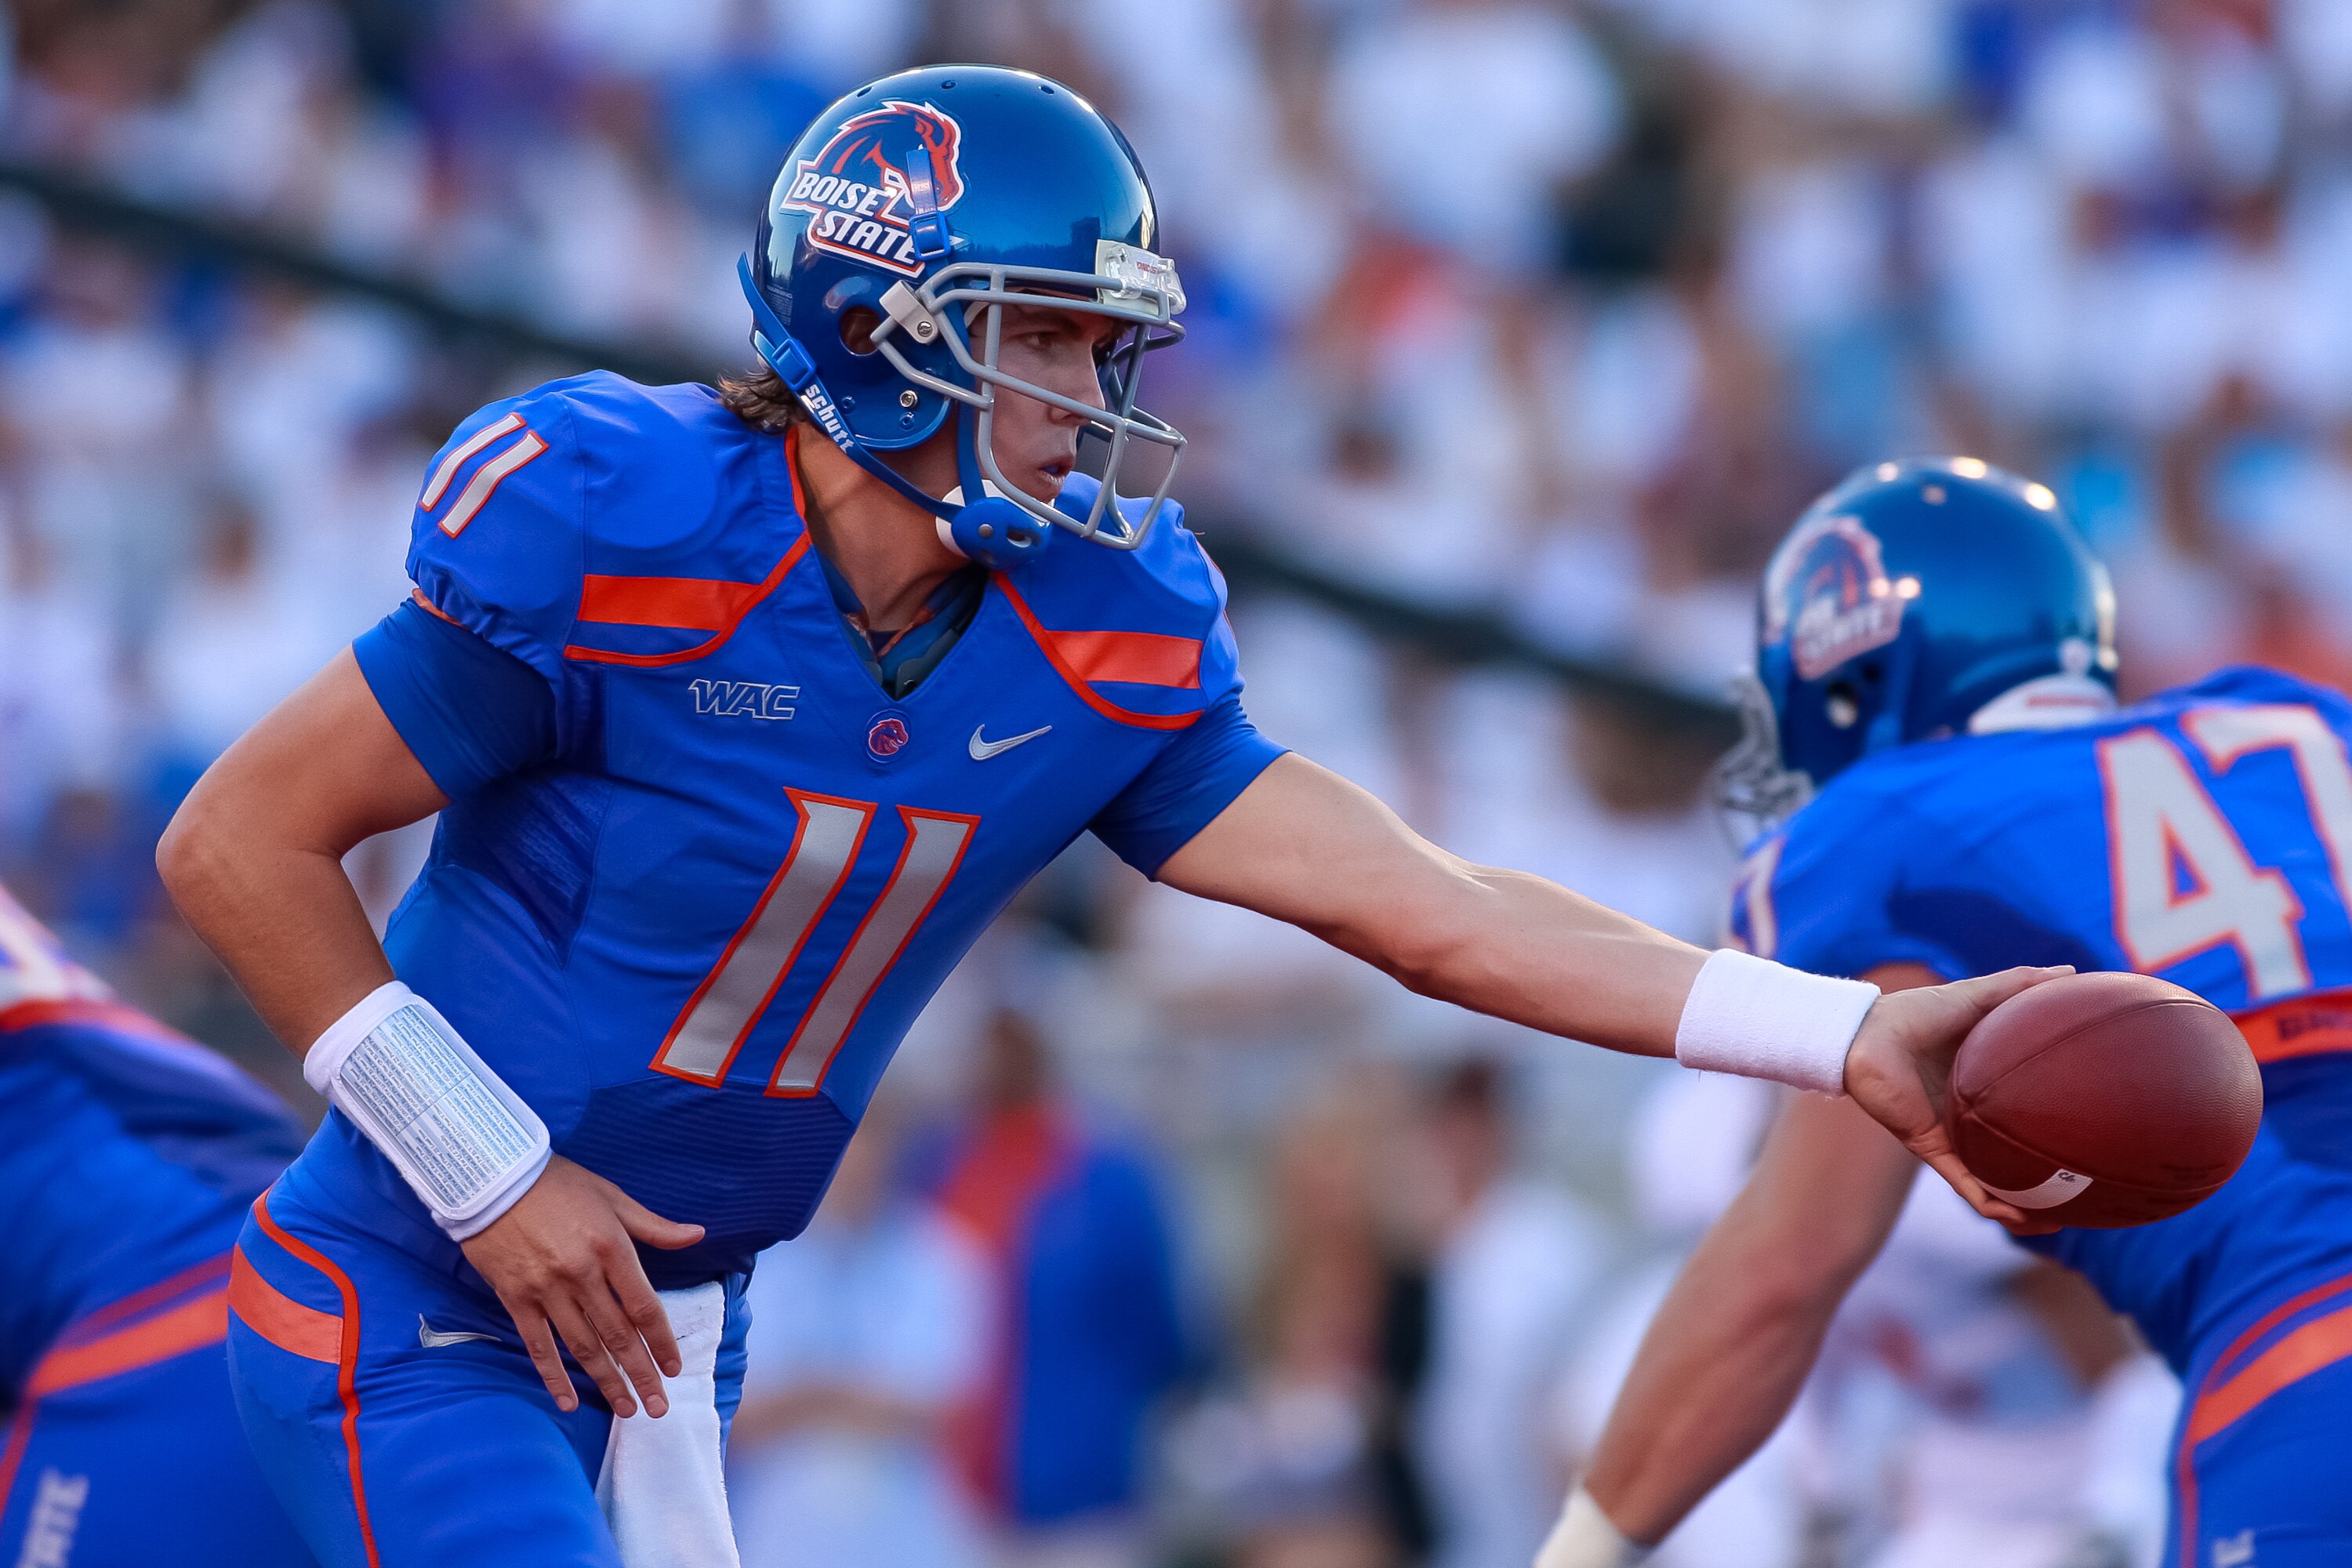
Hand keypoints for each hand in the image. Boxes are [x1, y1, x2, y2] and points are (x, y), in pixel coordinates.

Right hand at [458, 1154, 705, 1417]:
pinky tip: (569, 1401)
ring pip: (583, 1346)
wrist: (494, 1177)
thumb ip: (653, 1226)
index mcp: (611, 1247)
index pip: (644, 1306)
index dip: (662, 1341)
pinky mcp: (516, 1298)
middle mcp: (582, 1273)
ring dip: (607, 1381)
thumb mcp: (612, 1197)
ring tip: (626, 1408)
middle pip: (618, 1334)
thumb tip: (697, 1235)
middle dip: (641, 1374)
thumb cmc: (558, 1184)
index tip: (674, 1368)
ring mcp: (547, 1289)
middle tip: (658, 1407)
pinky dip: (553, 1376)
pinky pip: (538, 1345)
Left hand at [1841, 966, 2073, 1229]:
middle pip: (2014, 1156)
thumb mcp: (1977, 998)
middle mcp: (1972, 1116)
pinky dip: (1993, 1206)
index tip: (2097, 1134)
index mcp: (1986, 1084)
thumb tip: (2071, 973)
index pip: (2029, 1111)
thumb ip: (2020, 986)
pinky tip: (2021, 1220)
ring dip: (2024, 1209)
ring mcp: (1954, 1136)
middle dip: (2047, 1180)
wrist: (1865, 1035)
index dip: (2058, 1126)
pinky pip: (1967, 1187)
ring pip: (1994, 1185)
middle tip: (2087, 1192)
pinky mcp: (1933, 1148)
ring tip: (2060, 1224)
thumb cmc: (1915, 1013)